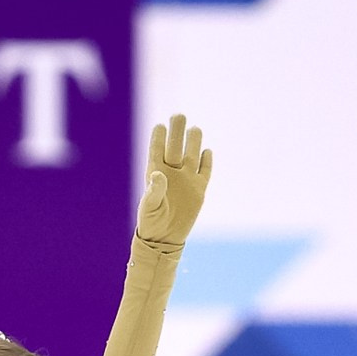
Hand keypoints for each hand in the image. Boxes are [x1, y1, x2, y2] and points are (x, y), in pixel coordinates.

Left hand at [136, 114, 211, 244]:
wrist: (165, 239)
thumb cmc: (151, 223)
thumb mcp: (149, 208)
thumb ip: (153, 190)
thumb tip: (158, 174)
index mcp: (155, 173)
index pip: (157, 150)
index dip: (158, 138)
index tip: (159, 125)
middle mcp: (172, 173)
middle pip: (175, 147)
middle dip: (177, 131)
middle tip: (178, 116)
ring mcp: (186, 180)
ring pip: (191, 154)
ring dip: (193, 141)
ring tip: (194, 128)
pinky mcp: (199, 189)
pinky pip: (204, 171)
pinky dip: (206, 161)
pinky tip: (207, 151)